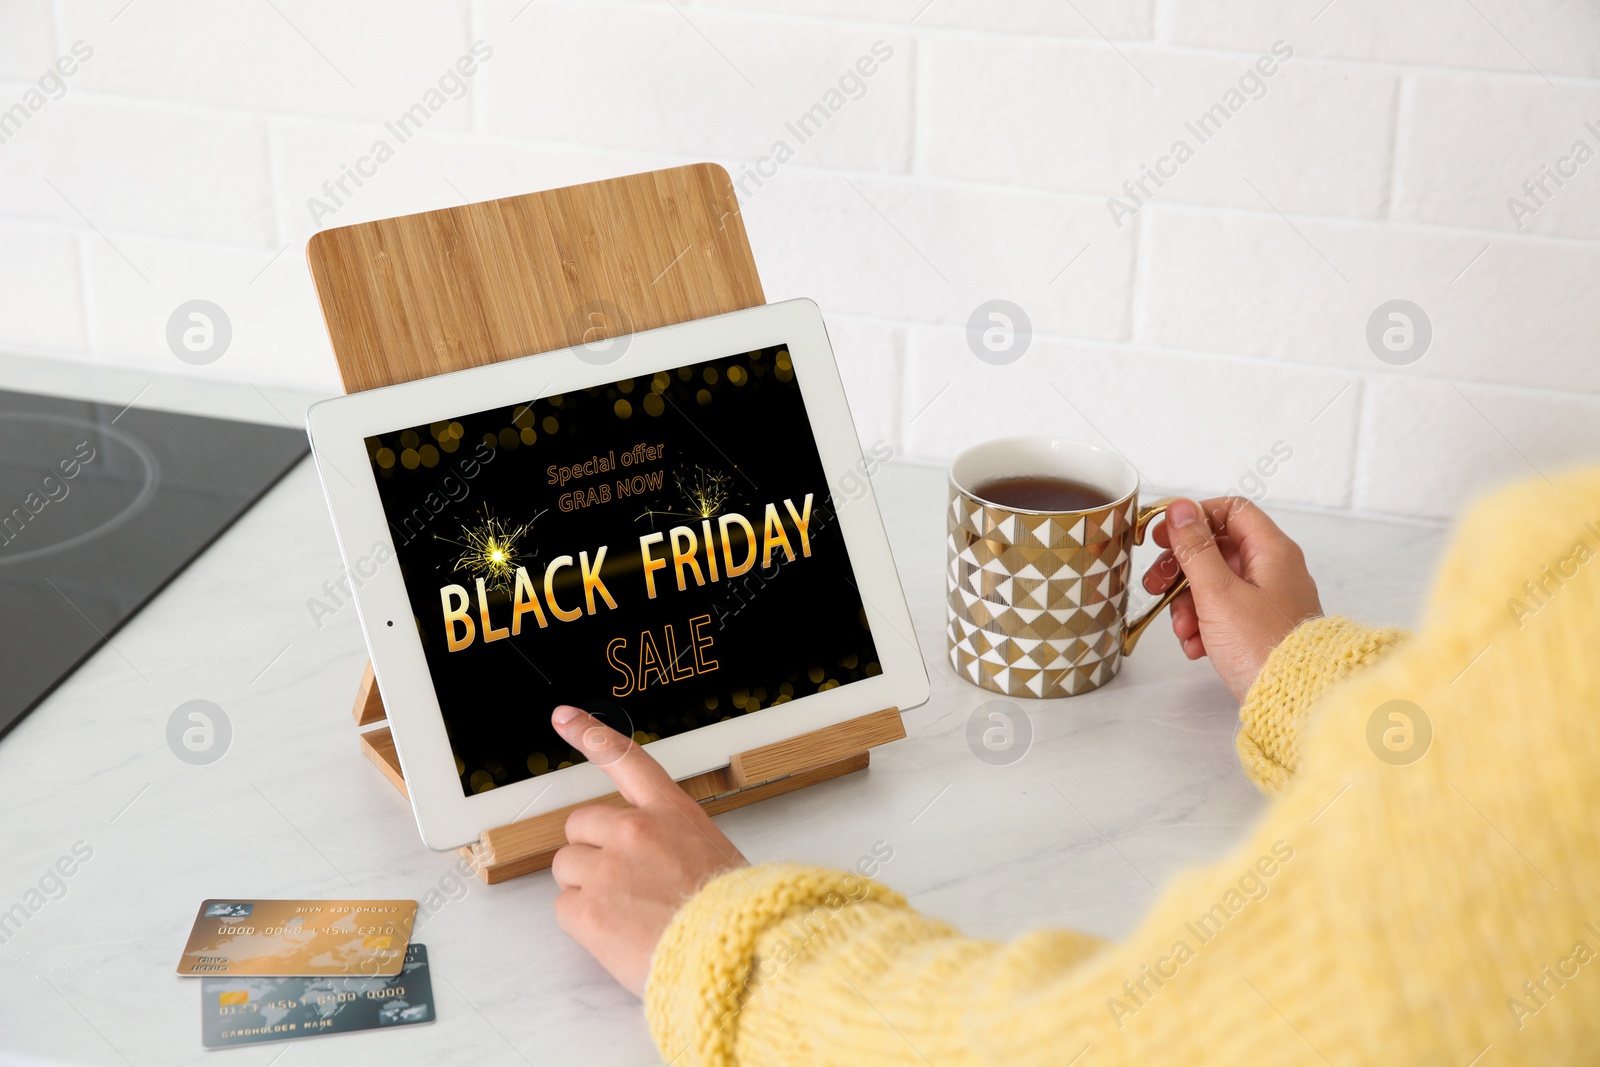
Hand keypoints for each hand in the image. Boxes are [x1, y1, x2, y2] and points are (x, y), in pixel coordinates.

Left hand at [549, 705, 746, 996]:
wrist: (734, 960)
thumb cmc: (732, 919)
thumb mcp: (712, 857)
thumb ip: (671, 843)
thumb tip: (648, 857)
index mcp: (672, 813)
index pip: (626, 760)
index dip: (590, 734)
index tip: (564, 717)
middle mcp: (636, 830)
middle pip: (580, 824)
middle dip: (591, 851)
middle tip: (618, 883)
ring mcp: (608, 868)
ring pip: (566, 866)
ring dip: (585, 887)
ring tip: (624, 914)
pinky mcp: (587, 908)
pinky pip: (564, 907)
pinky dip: (583, 923)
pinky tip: (615, 934)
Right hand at [1141, 497, 1321, 700]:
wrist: (1296, 701)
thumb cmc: (1263, 645)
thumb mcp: (1218, 593)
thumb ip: (1195, 548)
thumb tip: (1181, 508)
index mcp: (1271, 551)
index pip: (1230, 511)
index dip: (1193, 518)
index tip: (1162, 535)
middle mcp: (1274, 570)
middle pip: (1217, 550)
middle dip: (1181, 570)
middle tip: (1156, 585)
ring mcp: (1268, 599)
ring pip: (1216, 584)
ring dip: (1188, 604)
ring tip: (1183, 629)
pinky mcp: (1260, 627)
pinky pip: (1224, 613)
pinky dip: (1204, 626)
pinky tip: (1195, 647)